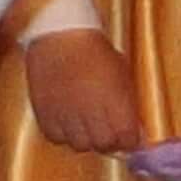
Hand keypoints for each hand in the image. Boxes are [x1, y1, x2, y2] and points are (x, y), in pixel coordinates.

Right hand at [19, 27, 151, 159]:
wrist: (60, 34)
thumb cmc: (96, 51)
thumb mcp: (122, 74)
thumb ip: (129, 105)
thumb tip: (135, 133)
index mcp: (116, 103)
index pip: (127, 140)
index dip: (129, 140)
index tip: (127, 135)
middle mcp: (92, 114)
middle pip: (104, 145)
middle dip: (109, 140)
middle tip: (105, 128)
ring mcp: (67, 116)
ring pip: (80, 145)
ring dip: (85, 138)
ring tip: (84, 123)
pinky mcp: (45, 115)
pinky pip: (57, 138)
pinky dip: (63, 134)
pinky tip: (66, 119)